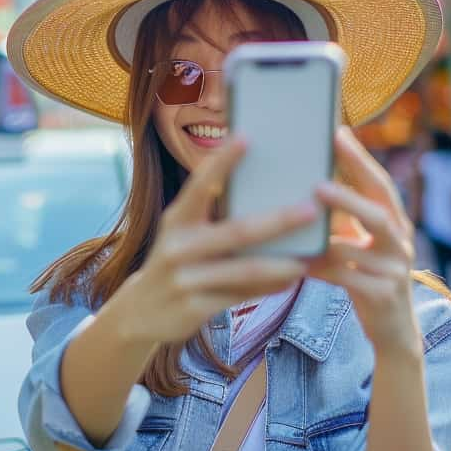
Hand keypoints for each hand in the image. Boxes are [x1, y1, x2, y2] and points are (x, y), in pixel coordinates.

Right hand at [112, 137, 316, 348]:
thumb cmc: (175, 263)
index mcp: (176, 220)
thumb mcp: (183, 236)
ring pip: (245, 270)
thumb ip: (212, 219)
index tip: (247, 137)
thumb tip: (265, 197)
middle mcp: (178, 246)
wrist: (140, 312)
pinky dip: (270, 288)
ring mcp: (185, 279)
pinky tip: (291, 281)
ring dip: (282, 264)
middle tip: (311, 209)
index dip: (223, 161)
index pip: (200, 185)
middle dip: (278, 220)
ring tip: (309, 259)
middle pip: (237, 231)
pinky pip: (241, 296)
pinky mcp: (194, 307)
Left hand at [307, 126, 421, 353]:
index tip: (337, 134)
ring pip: (362, 245)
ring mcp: (395, 269)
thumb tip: (299, 187)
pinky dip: (321, 268)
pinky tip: (299, 262)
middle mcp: (400, 242)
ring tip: (303, 217)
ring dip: (331, 231)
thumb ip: (340, 220)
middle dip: (349, 194)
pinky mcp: (382, 295)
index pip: (379, 184)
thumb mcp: (358, 244)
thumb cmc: (364, 277)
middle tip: (318, 182)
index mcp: (393, 223)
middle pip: (379, 210)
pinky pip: (348, 277)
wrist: (392, 330)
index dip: (360, 159)